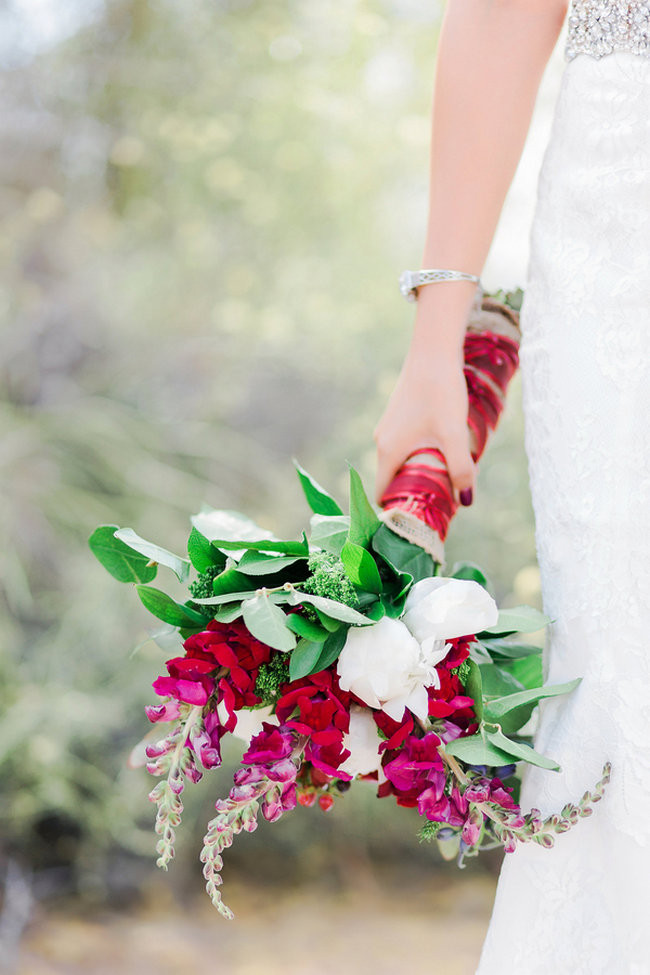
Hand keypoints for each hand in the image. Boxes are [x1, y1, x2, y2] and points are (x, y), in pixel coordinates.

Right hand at [373, 349, 475, 507]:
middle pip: (393, 480)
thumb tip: (465, 501)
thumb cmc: (441, 391)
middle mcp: (382, 441)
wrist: (433, 351)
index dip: (399, 511)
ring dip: (420, 474)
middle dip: (415, 494)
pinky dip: (420, 456)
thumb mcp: (454, 434)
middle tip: (443, 502)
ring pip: (401, 463)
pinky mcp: (398, 418)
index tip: (422, 519)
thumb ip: (460, 469)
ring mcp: (388, 429)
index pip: (382, 495)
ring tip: (448, 477)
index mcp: (388, 451)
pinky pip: (404, 448)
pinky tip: (444, 451)